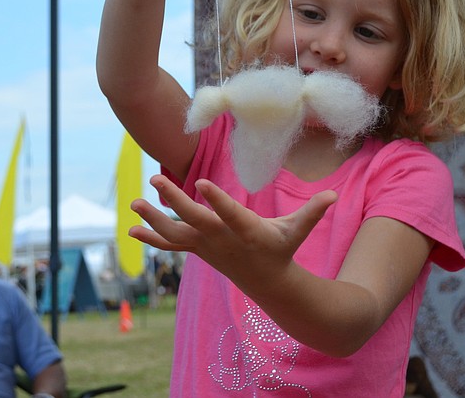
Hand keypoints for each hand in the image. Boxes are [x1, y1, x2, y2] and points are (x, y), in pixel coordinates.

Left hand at [129, 174, 336, 293]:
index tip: (200, 182)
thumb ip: (312, 212)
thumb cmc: (281, 249)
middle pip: (195, 220)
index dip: (216, 200)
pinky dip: (152, 238)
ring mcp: (207, 248)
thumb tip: (333, 195)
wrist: (267, 285)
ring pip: (176, 234)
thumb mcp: (296, 231)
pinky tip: (131, 231)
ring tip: (134, 204)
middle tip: (156, 179)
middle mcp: (223, 241)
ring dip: (154, 220)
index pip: (230, 215)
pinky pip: (171, 245)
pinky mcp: (198, 250)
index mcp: (248, 232)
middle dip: (175, 201)